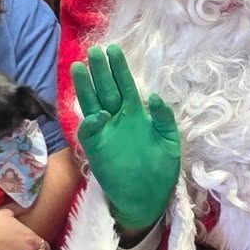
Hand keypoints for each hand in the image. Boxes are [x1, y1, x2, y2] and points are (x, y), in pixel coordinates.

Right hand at [71, 44, 180, 234]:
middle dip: (100, 71)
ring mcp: (105, 132)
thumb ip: (164, 118)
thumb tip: (155, 96)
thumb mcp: (170, 142)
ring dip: (85, 87)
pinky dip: (90, 122)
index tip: (113, 50)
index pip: (126, 85)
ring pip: (92, 104)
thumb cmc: (161, 170)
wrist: (147, 199)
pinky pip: (89, 131)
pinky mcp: (96, 149)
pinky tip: (97, 114)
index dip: (119, 69)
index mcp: (137, 114)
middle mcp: (118, 119)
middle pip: (106, 89)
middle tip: (94, 51)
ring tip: (78, 67)